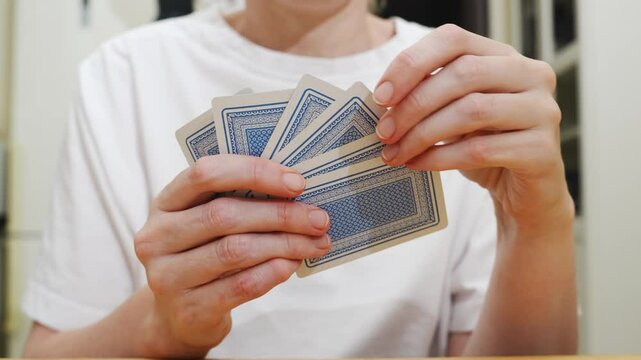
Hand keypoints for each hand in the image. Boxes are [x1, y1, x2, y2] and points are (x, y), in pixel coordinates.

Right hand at [134, 155, 330, 356]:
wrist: (179, 317)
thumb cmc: (204, 256)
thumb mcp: (208, 224)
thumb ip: (238, 201)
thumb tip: (297, 189)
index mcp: (165, 203)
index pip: (205, 173)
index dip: (254, 172)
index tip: (296, 182)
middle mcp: (157, 237)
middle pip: (224, 214)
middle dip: (280, 214)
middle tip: (319, 219)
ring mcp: (167, 276)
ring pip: (236, 250)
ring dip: (285, 244)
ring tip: (316, 243)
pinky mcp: (188, 310)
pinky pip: (241, 286)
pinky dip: (273, 272)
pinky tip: (292, 265)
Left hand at [374, 24, 573, 230]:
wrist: (524, 195)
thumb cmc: (485, 147)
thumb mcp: (454, 113)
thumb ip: (429, 96)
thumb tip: (383, 100)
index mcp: (504, 56)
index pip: (453, 39)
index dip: (412, 64)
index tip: (381, 95)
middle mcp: (531, 74)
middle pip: (462, 74)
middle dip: (414, 104)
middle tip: (384, 131)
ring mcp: (543, 110)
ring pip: (472, 110)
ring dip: (422, 134)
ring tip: (395, 153)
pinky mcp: (542, 150)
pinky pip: (480, 150)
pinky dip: (440, 158)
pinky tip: (417, 165)